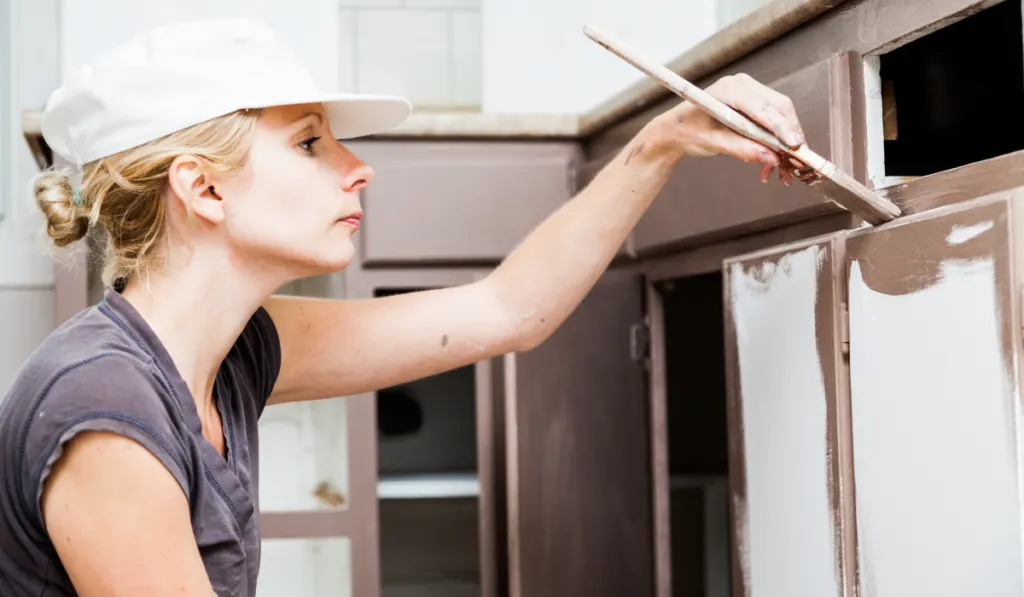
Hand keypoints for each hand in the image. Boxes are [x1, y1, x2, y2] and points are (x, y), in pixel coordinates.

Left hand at [648, 73, 815, 185]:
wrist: (676, 129)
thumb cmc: (688, 131)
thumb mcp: (713, 143)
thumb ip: (743, 149)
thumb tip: (772, 158)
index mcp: (731, 89)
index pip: (764, 108)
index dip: (782, 128)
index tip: (795, 146)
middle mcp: (744, 86)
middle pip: (780, 109)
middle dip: (791, 137)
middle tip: (797, 163)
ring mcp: (750, 93)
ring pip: (781, 116)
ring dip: (785, 144)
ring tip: (784, 171)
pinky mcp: (754, 104)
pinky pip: (773, 122)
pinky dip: (776, 143)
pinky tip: (771, 165)